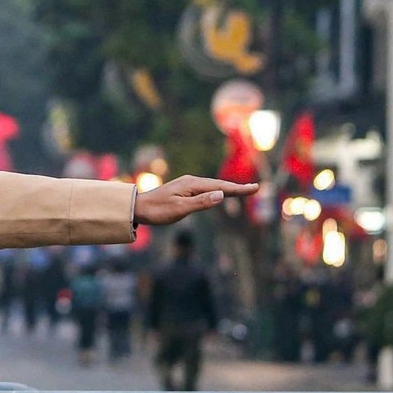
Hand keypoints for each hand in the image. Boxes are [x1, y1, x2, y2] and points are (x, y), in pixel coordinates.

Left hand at [134, 175, 258, 225]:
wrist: (137, 207)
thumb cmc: (158, 211)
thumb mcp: (180, 209)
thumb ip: (201, 203)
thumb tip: (222, 195)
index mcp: (192, 184)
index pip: (221, 186)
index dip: (239, 188)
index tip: (255, 188)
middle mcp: (191, 181)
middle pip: (219, 184)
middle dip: (237, 187)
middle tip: (255, 188)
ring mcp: (186, 184)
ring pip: (212, 186)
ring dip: (228, 188)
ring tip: (243, 190)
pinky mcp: (183, 189)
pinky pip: (205, 189)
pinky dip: (216, 190)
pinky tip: (219, 194)